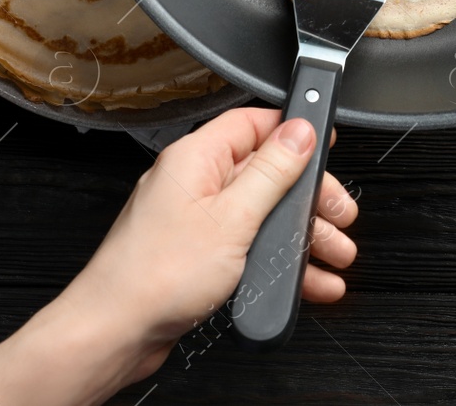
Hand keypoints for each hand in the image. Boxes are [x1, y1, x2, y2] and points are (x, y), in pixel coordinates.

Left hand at [0, 108, 357, 405]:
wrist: (116, 331)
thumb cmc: (156, 275)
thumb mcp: (232, 217)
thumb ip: (271, 171)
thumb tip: (299, 132)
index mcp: (195, 158)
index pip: (252, 123)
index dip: (292, 131)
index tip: (326, 146)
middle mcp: (193, 183)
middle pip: (264, 173)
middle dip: (307, 197)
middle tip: (339, 215)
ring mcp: (194, 220)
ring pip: (261, 215)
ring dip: (301, 236)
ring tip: (334, 255)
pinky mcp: (197, 254)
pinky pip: (248, 247)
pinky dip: (278, 261)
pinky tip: (306, 279)